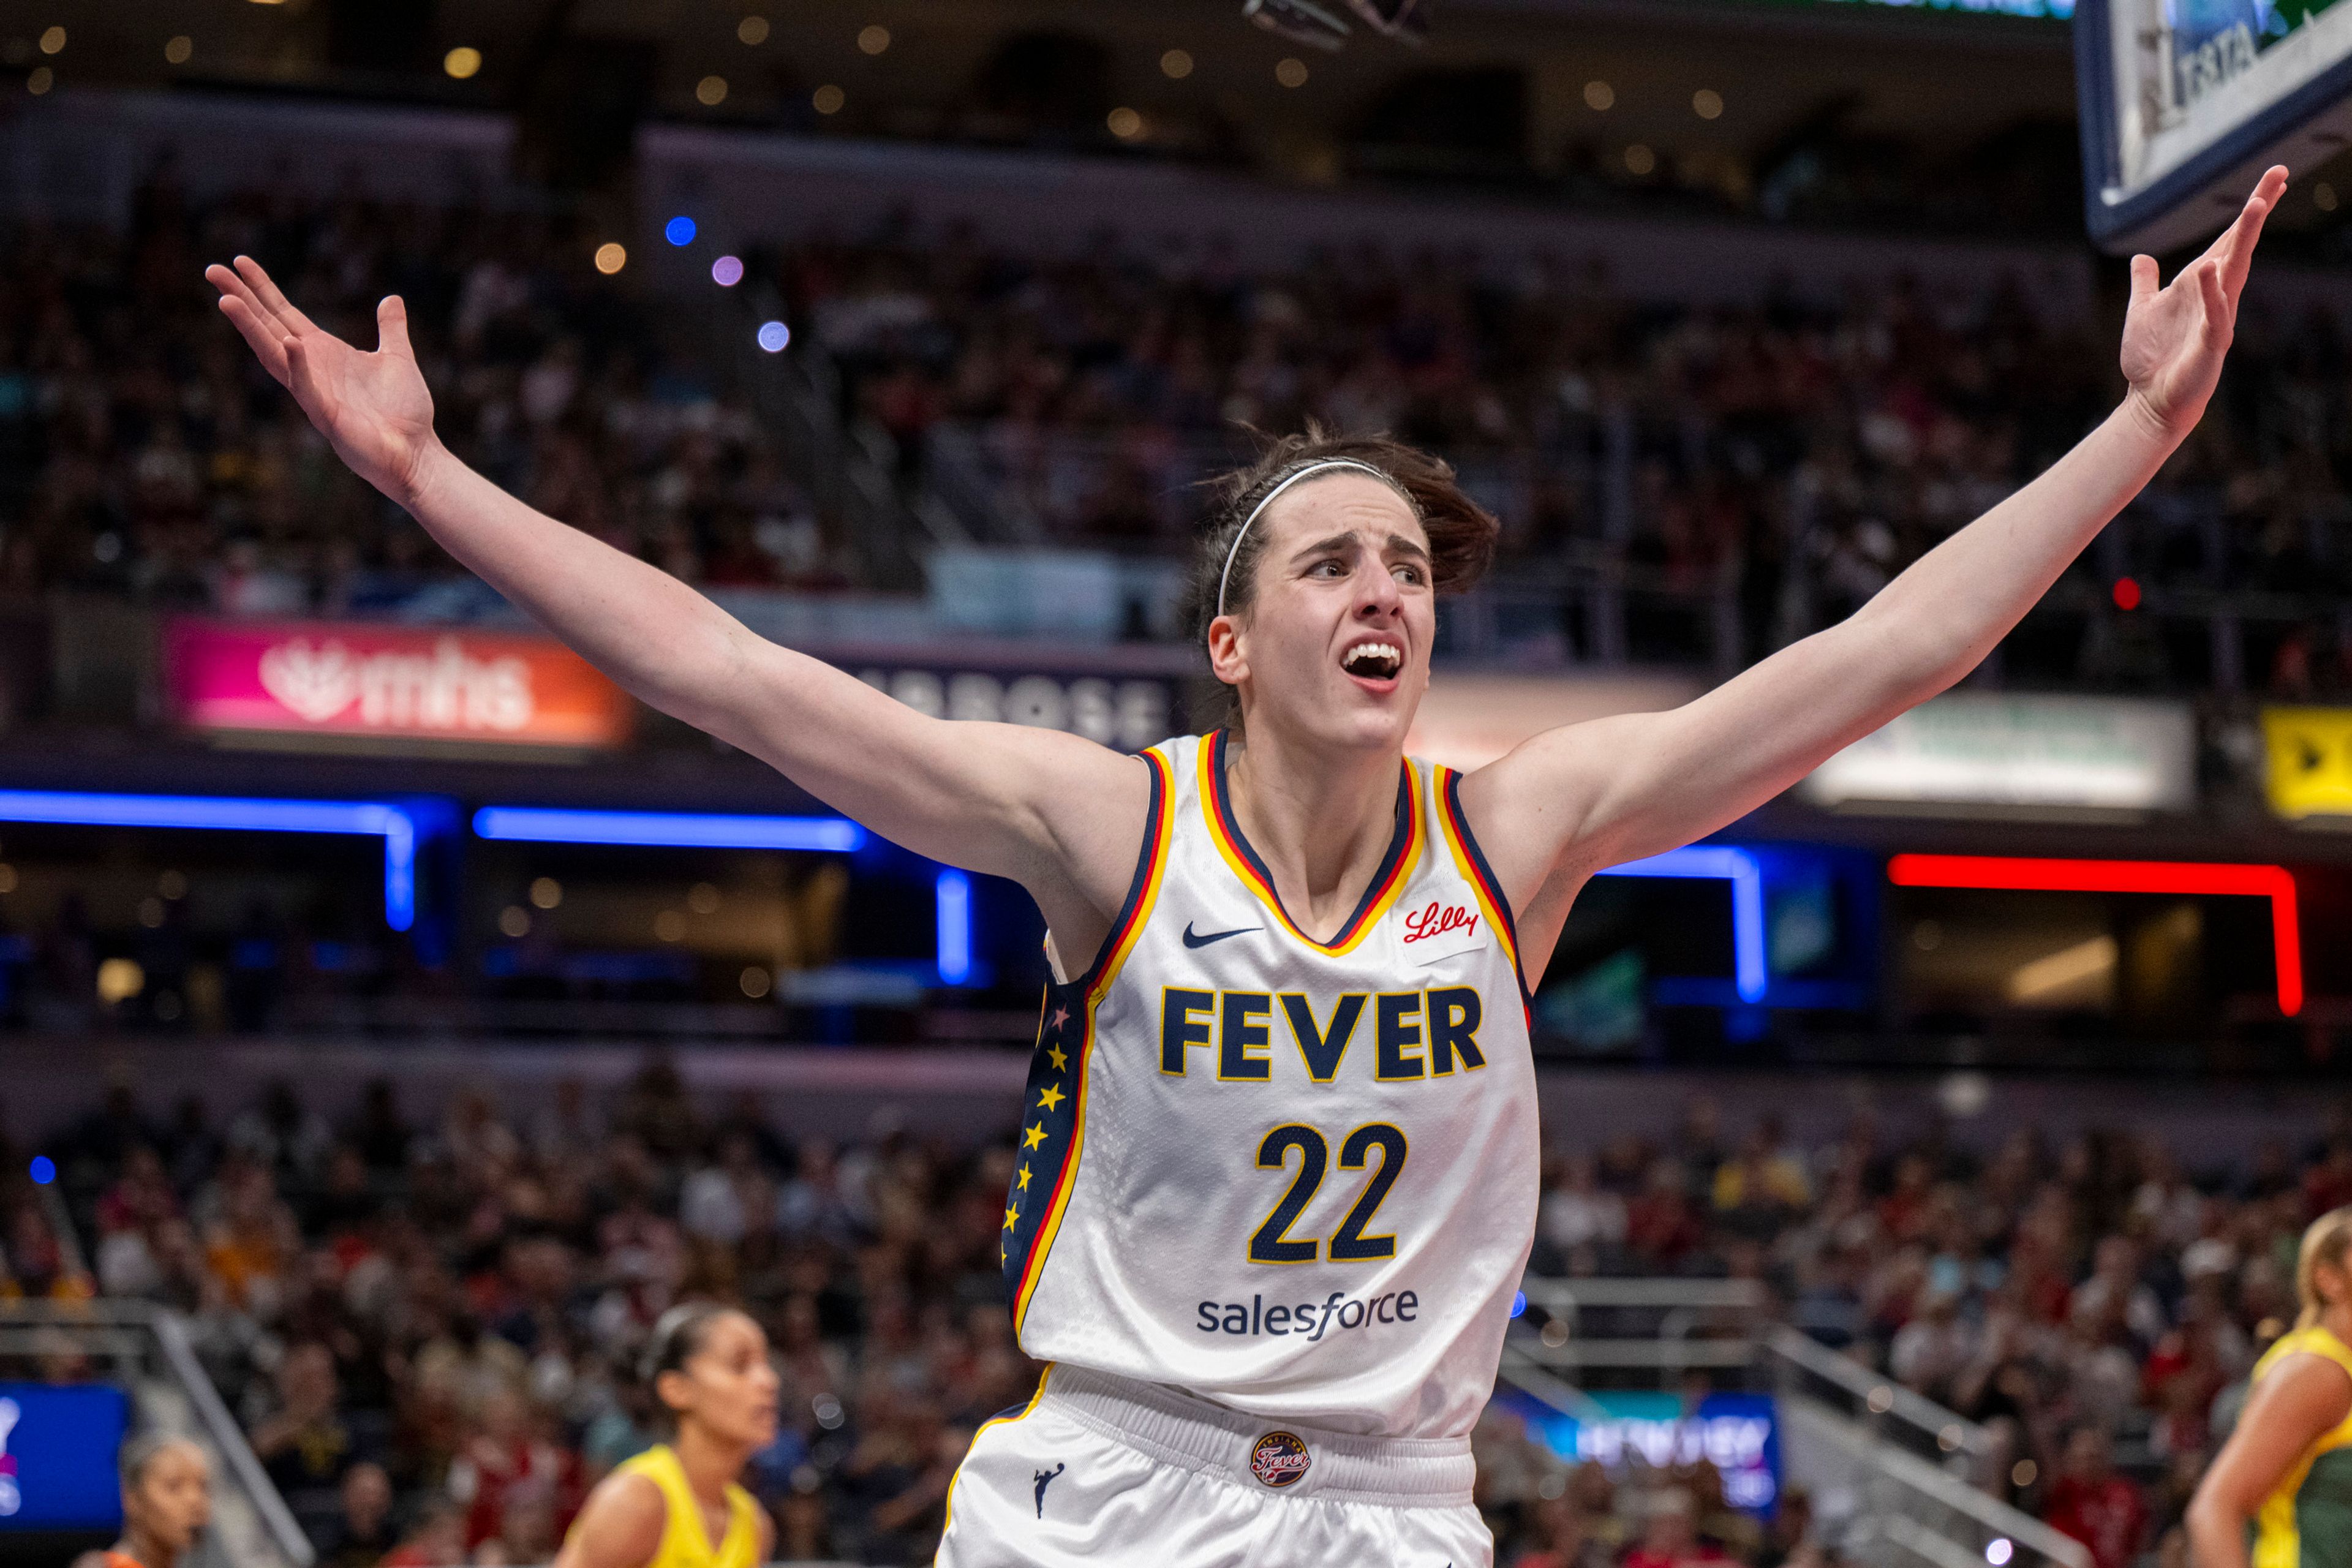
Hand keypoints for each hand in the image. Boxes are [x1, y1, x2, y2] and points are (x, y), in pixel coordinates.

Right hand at [205, 256, 440, 505]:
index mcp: (323, 353)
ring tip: (227, 300)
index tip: (239, 261)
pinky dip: (298, 367)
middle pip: (268, 328)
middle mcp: (310, 371)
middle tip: (211, 269)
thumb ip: (391, 330)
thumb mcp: (398, 359)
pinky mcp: (328, 418)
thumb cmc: (404, 414)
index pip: (284, 314)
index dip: (262, 289)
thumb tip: (391, 298)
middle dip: (241, 300)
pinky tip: (289, 343)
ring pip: (275, 357)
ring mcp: (314, 395)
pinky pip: (308, 390)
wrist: (417, 456)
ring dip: (252, 329)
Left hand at [2120, 165, 2286, 438]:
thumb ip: (2145, 283)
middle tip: (2279, 174)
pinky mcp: (2211, 344)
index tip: (2275, 179)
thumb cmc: (2152, 359)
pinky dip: (2213, 292)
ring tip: (2255, 205)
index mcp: (2201, 284)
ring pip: (2235, 272)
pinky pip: (2216, 314)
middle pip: (2240, 245)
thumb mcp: (2141, 311)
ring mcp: (2217, 318)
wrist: (2151, 403)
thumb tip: (2142, 257)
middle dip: (2258, 209)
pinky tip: (2211, 268)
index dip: (2250, 210)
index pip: (2228, 240)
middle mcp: (2216, 296)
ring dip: (2244, 240)